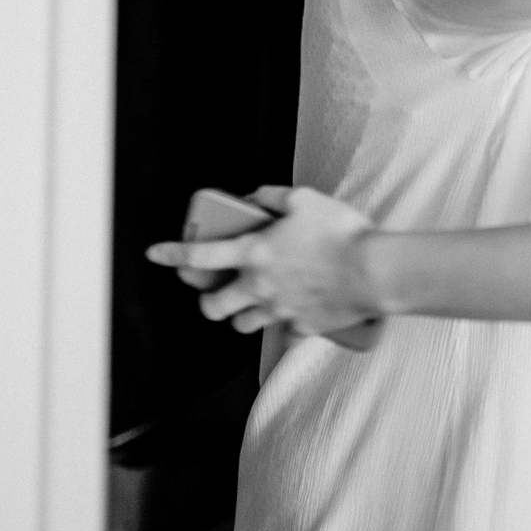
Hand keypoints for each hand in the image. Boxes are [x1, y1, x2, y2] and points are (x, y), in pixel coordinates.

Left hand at [147, 187, 382, 341]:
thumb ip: (274, 197)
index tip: (155, 254)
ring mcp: (279, 311)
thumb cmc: (341, 232)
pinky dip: (284, 324)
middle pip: (212, 306)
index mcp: (254, 252)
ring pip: (242, 325)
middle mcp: (259, 286)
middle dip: (206, 300)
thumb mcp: (305, 199)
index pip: (199, 256)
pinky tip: (294, 313)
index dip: (172, 254)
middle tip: (212, 292)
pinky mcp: (302, 327)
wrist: (374, 271)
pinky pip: (284, 333)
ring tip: (251, 303)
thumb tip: (256, 198)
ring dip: (240, 315)